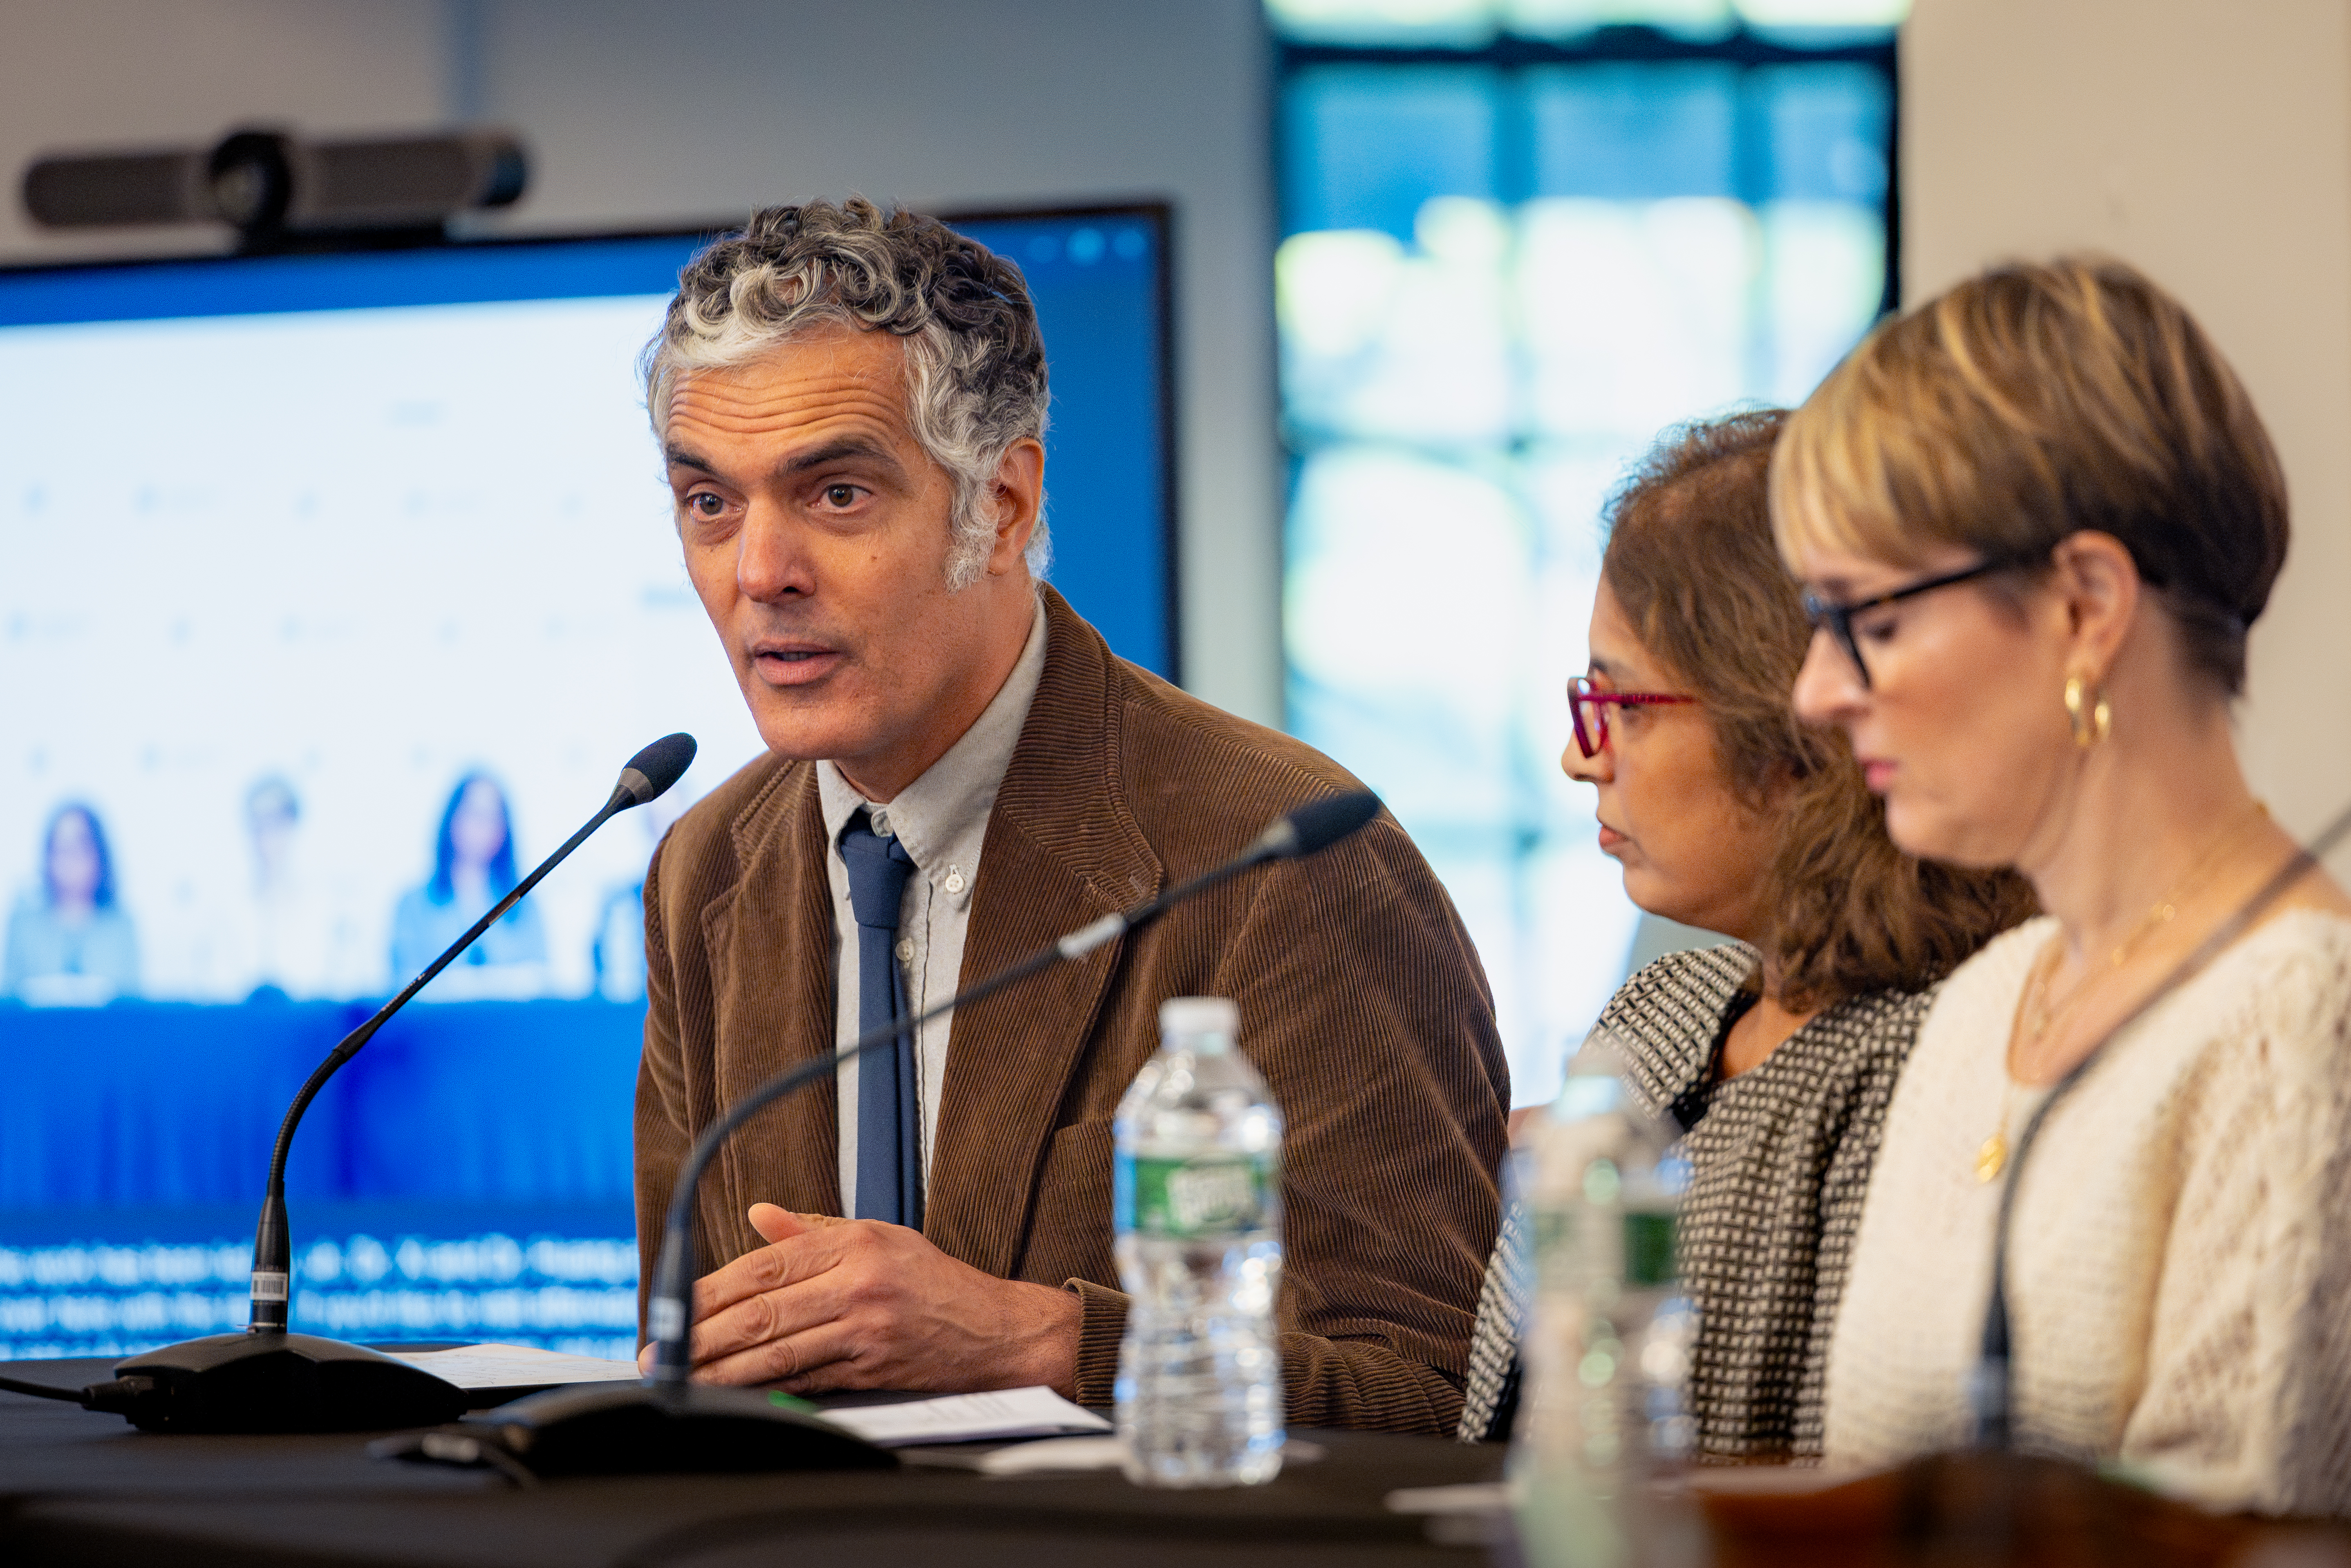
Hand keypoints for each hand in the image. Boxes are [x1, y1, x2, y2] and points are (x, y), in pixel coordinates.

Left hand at [635, 1203, 1082, 1396]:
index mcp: (854, 1244)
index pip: (765, 1263)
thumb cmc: (936, 1282)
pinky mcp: (871, 1369)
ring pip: (777, 1351)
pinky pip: (805, 1379)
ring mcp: (865, 1329)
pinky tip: (732, 1391)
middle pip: (763, 1310)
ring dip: (721, 1369)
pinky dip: (763, 1387)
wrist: (997, 1331)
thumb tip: (759, 1217)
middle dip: (702, 1334)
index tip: (674, 1305)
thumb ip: (812, 1231)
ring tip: (682, 1377)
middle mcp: (858, 1283)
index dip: (712, 1288)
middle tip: (663, 1350)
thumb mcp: (879, 1236)